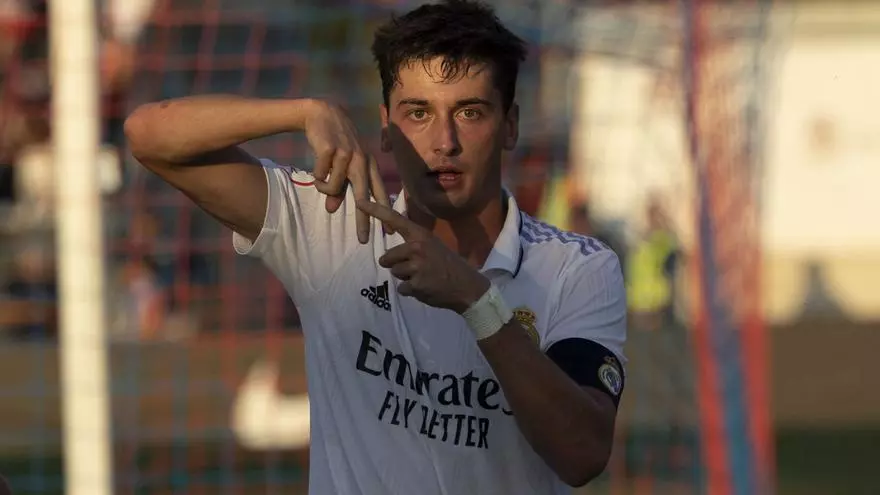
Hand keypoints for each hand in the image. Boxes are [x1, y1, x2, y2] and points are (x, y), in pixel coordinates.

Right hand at [303, 100, 392, 242]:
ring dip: (324, 187)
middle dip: (364, 220)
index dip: (384, 212)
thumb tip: (332, 209)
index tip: (389, 231)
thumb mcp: (341, 165)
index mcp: (368, 164)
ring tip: (320, 178)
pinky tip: (317, 165)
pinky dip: (316, 175)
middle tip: (363, 239)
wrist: (321, 114)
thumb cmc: (335, 142)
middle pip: (363, 196)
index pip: (379, 192)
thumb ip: (340, 187)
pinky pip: (320, 177)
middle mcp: (362, 160)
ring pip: (334, 187)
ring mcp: (347, 154)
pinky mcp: (331, 150)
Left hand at [356, 200, 489, 312]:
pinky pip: (402, 289)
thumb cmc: (447, 264)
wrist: (466, 285)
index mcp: (421, 235)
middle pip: (387, 258)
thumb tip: (394, 228)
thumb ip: (414, 240)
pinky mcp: (416, 285)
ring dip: (405, 279)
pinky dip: (412, 291)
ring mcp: (417, 267)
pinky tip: (426, 287)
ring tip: (423, 277)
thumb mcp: (432, 244)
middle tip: (416, 268)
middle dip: (396, 265)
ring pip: (395, 274)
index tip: (359, 201)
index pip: (395, 219)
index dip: (376, 210)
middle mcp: (417, 248)